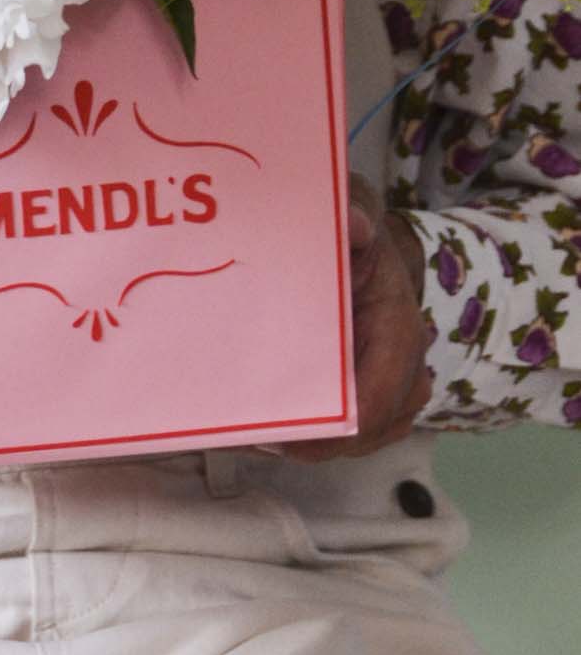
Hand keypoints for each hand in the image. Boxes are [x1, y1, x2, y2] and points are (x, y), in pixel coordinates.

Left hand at [255, 174, 433, 462]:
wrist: (365, 248)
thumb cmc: (353, 236)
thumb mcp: (350, 209)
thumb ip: (351, 211)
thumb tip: (355, 225)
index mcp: (398, 327)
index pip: (381, 393)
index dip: (338, 422)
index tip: (284, 433)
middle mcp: (403, 367)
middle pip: (367, 430)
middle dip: (312, 441)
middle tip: (251, 436)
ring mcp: (390, 389)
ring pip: (358, 440)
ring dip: (308, 444)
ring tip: (251, 436)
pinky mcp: (371, 400)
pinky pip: (348, 436)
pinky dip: (309, 439)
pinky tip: (265, 432)